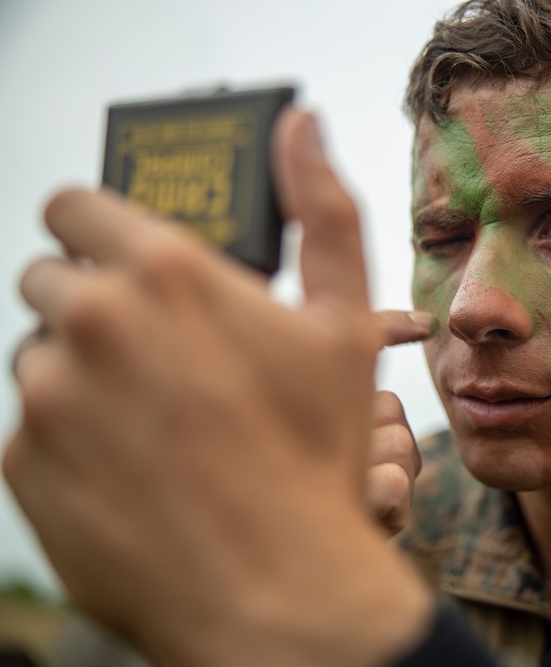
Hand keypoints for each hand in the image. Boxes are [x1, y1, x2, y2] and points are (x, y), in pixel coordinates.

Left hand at [3, 109, 431, 666]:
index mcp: (162, 272)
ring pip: (43, 358)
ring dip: (87, 376)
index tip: (124, 260)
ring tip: (159, 425)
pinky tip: (135, 470)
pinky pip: (33, 428)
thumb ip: (321, 212)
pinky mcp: (23, 463)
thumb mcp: (344, 325)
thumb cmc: (314, 454)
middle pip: (53, 281)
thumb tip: (304, 127)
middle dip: (98, 307)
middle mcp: (90, 321)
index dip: (99, 229)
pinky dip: (72, 440)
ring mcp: (48, 396)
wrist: (274, 588)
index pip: (73, 205)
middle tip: (164, 360)